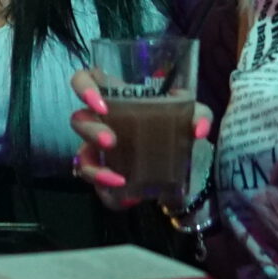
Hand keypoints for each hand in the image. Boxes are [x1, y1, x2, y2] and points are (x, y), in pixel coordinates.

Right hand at [68, 67, 209, 209]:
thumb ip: (199, 115)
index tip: (100, 104)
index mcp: (116, 98)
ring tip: (117, 179)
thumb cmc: (178, 125)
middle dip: (90, 131)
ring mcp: (101, 153)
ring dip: (94, 169)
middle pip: (78, 120)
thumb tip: (198, 129)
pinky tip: (129, 198)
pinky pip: (99, 190)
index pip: (84, 80)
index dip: (83, 88)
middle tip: (110, 142)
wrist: (187, 163)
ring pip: (81, 158)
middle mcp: (102, 123)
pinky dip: (110, 195)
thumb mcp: (193, 115)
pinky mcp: (108, 179)